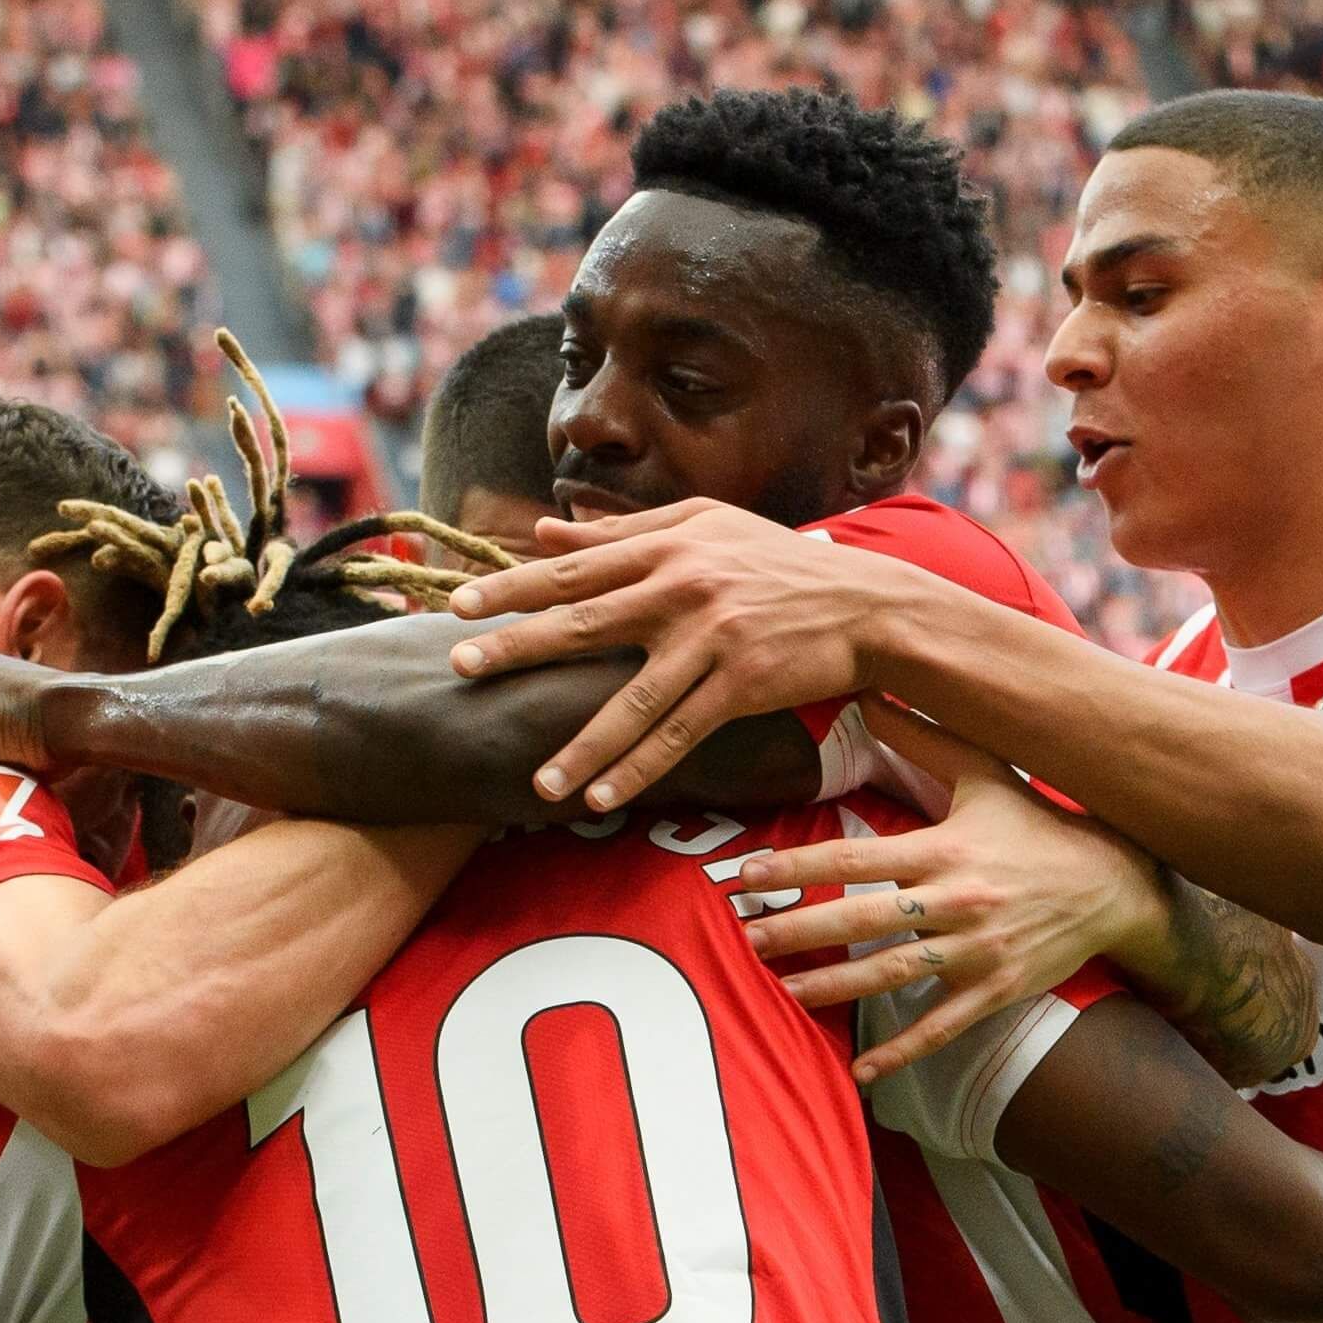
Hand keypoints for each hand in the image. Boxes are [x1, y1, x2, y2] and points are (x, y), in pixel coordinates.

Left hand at [446, 499, 921, 810]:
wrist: (864, 604)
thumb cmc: (777, 563)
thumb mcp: (705, 527)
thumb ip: (623, 533)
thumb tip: (544, 532)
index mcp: (668, 549)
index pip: (575, 569)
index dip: (513, 587)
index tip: (458, 604)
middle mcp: (683, 590)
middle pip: (586, 623)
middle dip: (518, 646)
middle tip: (460, 666)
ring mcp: (712, 640)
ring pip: (632, 700)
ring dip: (582, 746)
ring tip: (538, 783)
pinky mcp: (742, 685)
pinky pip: (680, 734)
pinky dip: (641, 767)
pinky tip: (603, 795)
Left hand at [736, 696, 1164, 1082]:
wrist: (1114, 883)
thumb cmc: (1037, 824)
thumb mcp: (985, 772)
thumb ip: (922, 737)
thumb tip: (865, 691)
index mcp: (945, 848)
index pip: (856, 858)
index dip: (797, 866)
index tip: (746, 873)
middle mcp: (957, 901)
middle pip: (863, 920)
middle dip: (798, 929)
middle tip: (742, 937)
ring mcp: (977, 950)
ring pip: (893, 974)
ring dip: (833, 986)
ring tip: (779, 991)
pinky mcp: (997, 989)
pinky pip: (942, 1025)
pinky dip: (902, 1050)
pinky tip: (861, 1073)